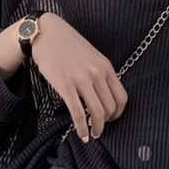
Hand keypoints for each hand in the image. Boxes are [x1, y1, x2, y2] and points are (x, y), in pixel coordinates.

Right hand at [30, 13, 127, 140]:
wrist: (46, 33)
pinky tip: (82, 134)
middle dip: (106, 123)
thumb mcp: (92, 57)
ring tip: (92, 134)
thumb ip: (100, 74)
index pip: (122, 97)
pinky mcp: (66, 86)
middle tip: (99, 128)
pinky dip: (82, 128)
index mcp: (106, 67)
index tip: (111, 119)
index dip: (118, 113)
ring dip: (96, 128)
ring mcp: (82, 80)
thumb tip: (104, 95)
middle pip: (110, 108)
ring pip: (97, 113)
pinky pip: (78, 113)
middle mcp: (97, 74)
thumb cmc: (68, 46)